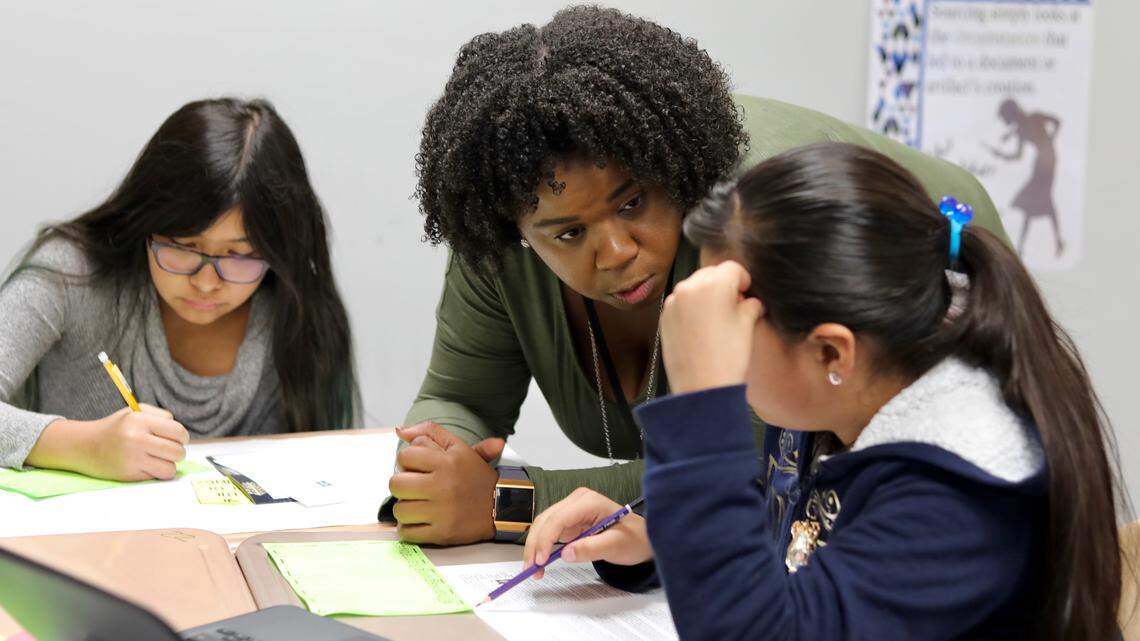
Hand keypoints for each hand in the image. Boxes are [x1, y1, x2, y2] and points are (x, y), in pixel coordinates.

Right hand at [27, 404, 189, 480]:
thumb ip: (160, 416)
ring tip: (158, 459)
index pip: (178, 432)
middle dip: (177, 452)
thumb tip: (180, 433)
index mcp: (140, 421)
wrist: (85, 446)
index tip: (178, 439)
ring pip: (170, 468)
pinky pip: (156, 477)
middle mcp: (136, 439)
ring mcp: (132, 459)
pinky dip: (155, 473)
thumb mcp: (135, 412)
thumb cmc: (116, 428)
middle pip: (177, 452)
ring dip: (168, 465)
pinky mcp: (129, 475)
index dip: (182, 437)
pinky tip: (146, 465)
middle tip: (168, 450)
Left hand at [388, 421, 504, 544]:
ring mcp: (443, 511)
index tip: (417, 468)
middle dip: (402, 485)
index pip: (404, 457)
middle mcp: (444, 485)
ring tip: (418, 505)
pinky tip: (420, 521)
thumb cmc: (476, 476)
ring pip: (399, 510)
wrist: (502, 506)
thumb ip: (430, 432)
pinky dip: (409, 528)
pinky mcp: (442, 533)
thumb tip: (400, 431)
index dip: (407, 461)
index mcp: (447, 462)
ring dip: (405, 509)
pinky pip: (408, 532)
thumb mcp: (459, 447)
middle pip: (396, 484)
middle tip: (414, 488)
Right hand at [524, 488, 651, 578]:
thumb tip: (566, 554)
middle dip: (535, 545)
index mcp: (588, 501)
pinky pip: (550, 532)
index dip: (546, 539)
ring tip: (533, 570)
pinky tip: (540, 561)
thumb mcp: (616, 546)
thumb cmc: (633, 539)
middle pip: (546, 520)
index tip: (540, 561)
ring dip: (535, 547)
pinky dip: (542, 547)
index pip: (559, 518)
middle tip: (530, 570)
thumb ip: (591, 548)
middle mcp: (576, 501)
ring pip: (544, 526)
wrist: (641, 539)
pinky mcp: (569, 521)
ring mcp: (572, 510)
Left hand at [660, 260, 764, 393]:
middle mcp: (689, 287)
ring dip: (706, 296)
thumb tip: (750, 301)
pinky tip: (701, 328)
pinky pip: (682, 303)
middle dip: (723, 285)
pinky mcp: (664, 317)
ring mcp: (673, 302)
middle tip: (734, 306)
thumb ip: (750, 304)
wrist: (703, 388)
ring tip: (717, 319)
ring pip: (694, 287)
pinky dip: (692, 308)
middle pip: (711, 274)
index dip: (744, 280)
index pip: (732, 268)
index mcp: (713, 284)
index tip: (747, 294)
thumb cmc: (729, 356)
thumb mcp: (747, 325)